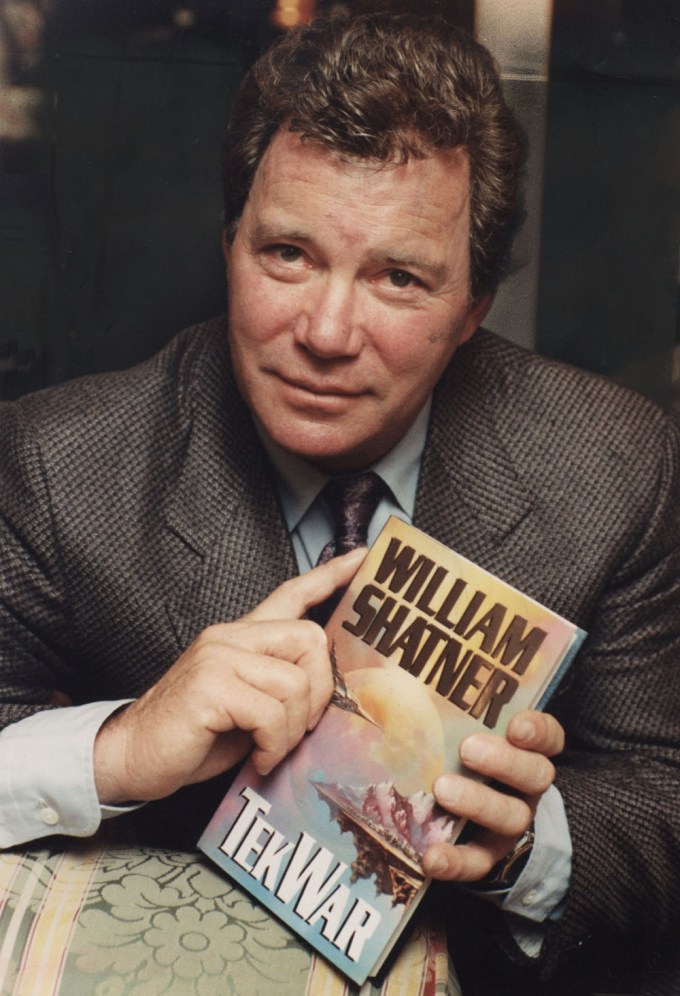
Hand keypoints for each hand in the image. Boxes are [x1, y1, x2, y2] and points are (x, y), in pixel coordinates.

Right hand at [93, 548, 365, 804]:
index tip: (360, 558)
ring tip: (270, 750)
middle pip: (310, 640)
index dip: (328, 577)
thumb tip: (327, 693)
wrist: (133, 755)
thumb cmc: (194, 735)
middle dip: (320, 693)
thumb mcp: (246, 705)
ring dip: (291, 731)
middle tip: (301, 729)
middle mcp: (231, 637)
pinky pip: (271, 713)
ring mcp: (219, 658)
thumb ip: (279, 686)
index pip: (290, 594)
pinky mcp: (209, 686)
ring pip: (294, 684)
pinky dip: (273, 744)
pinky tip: (258, 758)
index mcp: (241, 637)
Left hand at [422, 710, 564, 881]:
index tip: (516, 725)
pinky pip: (480, 862)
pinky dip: (457, 862)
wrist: (481, 820)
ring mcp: (512, 822)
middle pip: (534, 775)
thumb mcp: (466, 730)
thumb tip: (392, 667)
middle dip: (503, 762)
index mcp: (528, 752)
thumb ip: (452, 710)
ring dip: (479, 803)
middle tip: (468, 749)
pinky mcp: (491, 855)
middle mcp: (527, 787)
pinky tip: (432, 857)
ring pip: (511, 816)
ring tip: (443, 789)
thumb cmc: (465, 755)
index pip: (549, 737)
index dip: (538, 731)